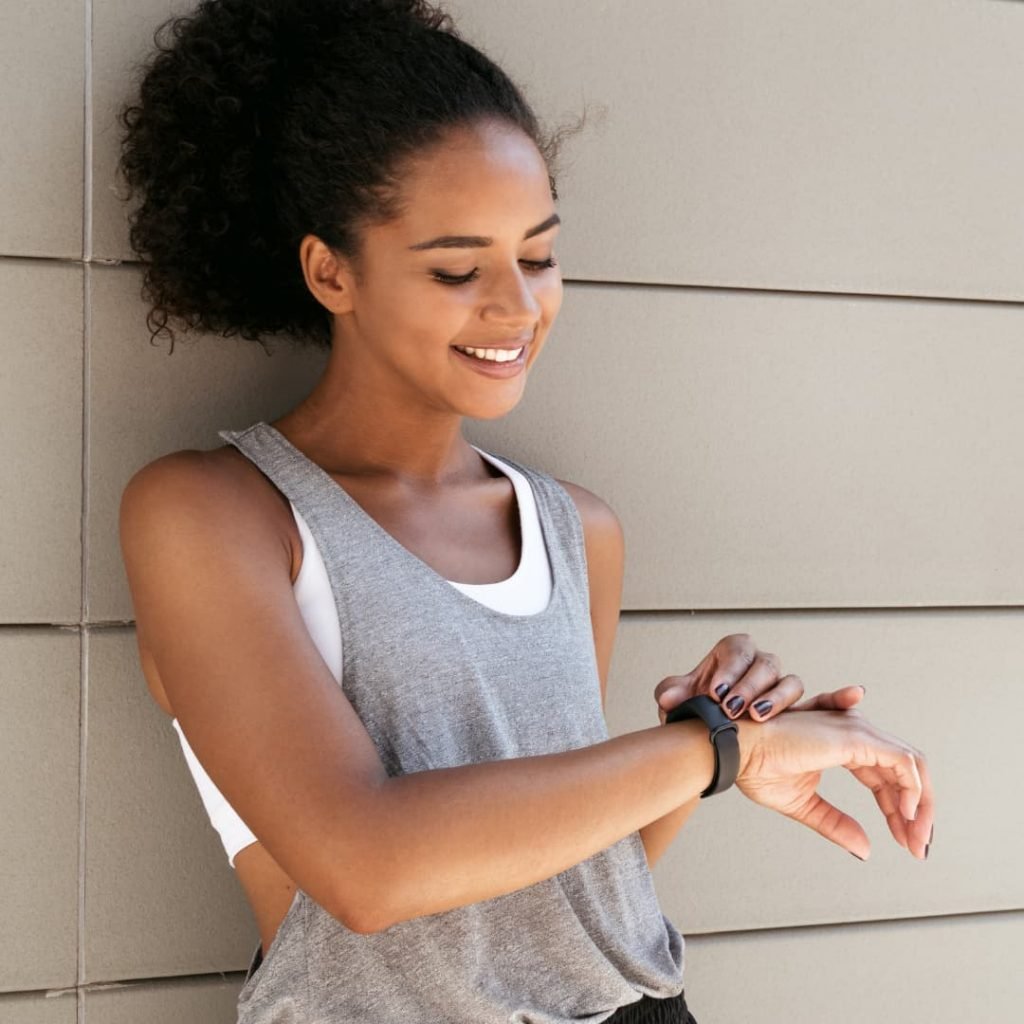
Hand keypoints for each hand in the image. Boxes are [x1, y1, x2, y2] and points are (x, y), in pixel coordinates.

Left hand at [654, 633, 865, 723]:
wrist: (709, 735)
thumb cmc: (696, 710)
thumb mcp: (680, 701)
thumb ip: (674, 694)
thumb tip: (667, 696)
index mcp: (732, 653)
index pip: (736, 649)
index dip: (729, 668)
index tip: (715, 691)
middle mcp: (758, 664)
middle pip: (765, 665)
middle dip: (749, 687)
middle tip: (733, 707)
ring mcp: (778, 686)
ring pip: (788, 683)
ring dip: (775, 701)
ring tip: (757, 717)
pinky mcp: (796, 709)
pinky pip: (822, 700)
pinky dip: (838, 698)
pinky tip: (855, 696)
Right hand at [733, 709, 933, 861]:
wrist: (737, 751)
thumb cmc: (758, 768)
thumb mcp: (804, 805)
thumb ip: (836, 823)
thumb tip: (866, 850)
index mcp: (843, 745)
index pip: (887, 777)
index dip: (899, 811)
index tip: (905, 842)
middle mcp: (855, 732)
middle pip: (906, 771)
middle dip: (918, 812)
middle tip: (918, 847)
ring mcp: (857, 731)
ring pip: (912, 764)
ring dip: (922, 804)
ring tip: (916, 838)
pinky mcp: (856, 737)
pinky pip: (903, 763)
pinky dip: (913, 790)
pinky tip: (905, 817)